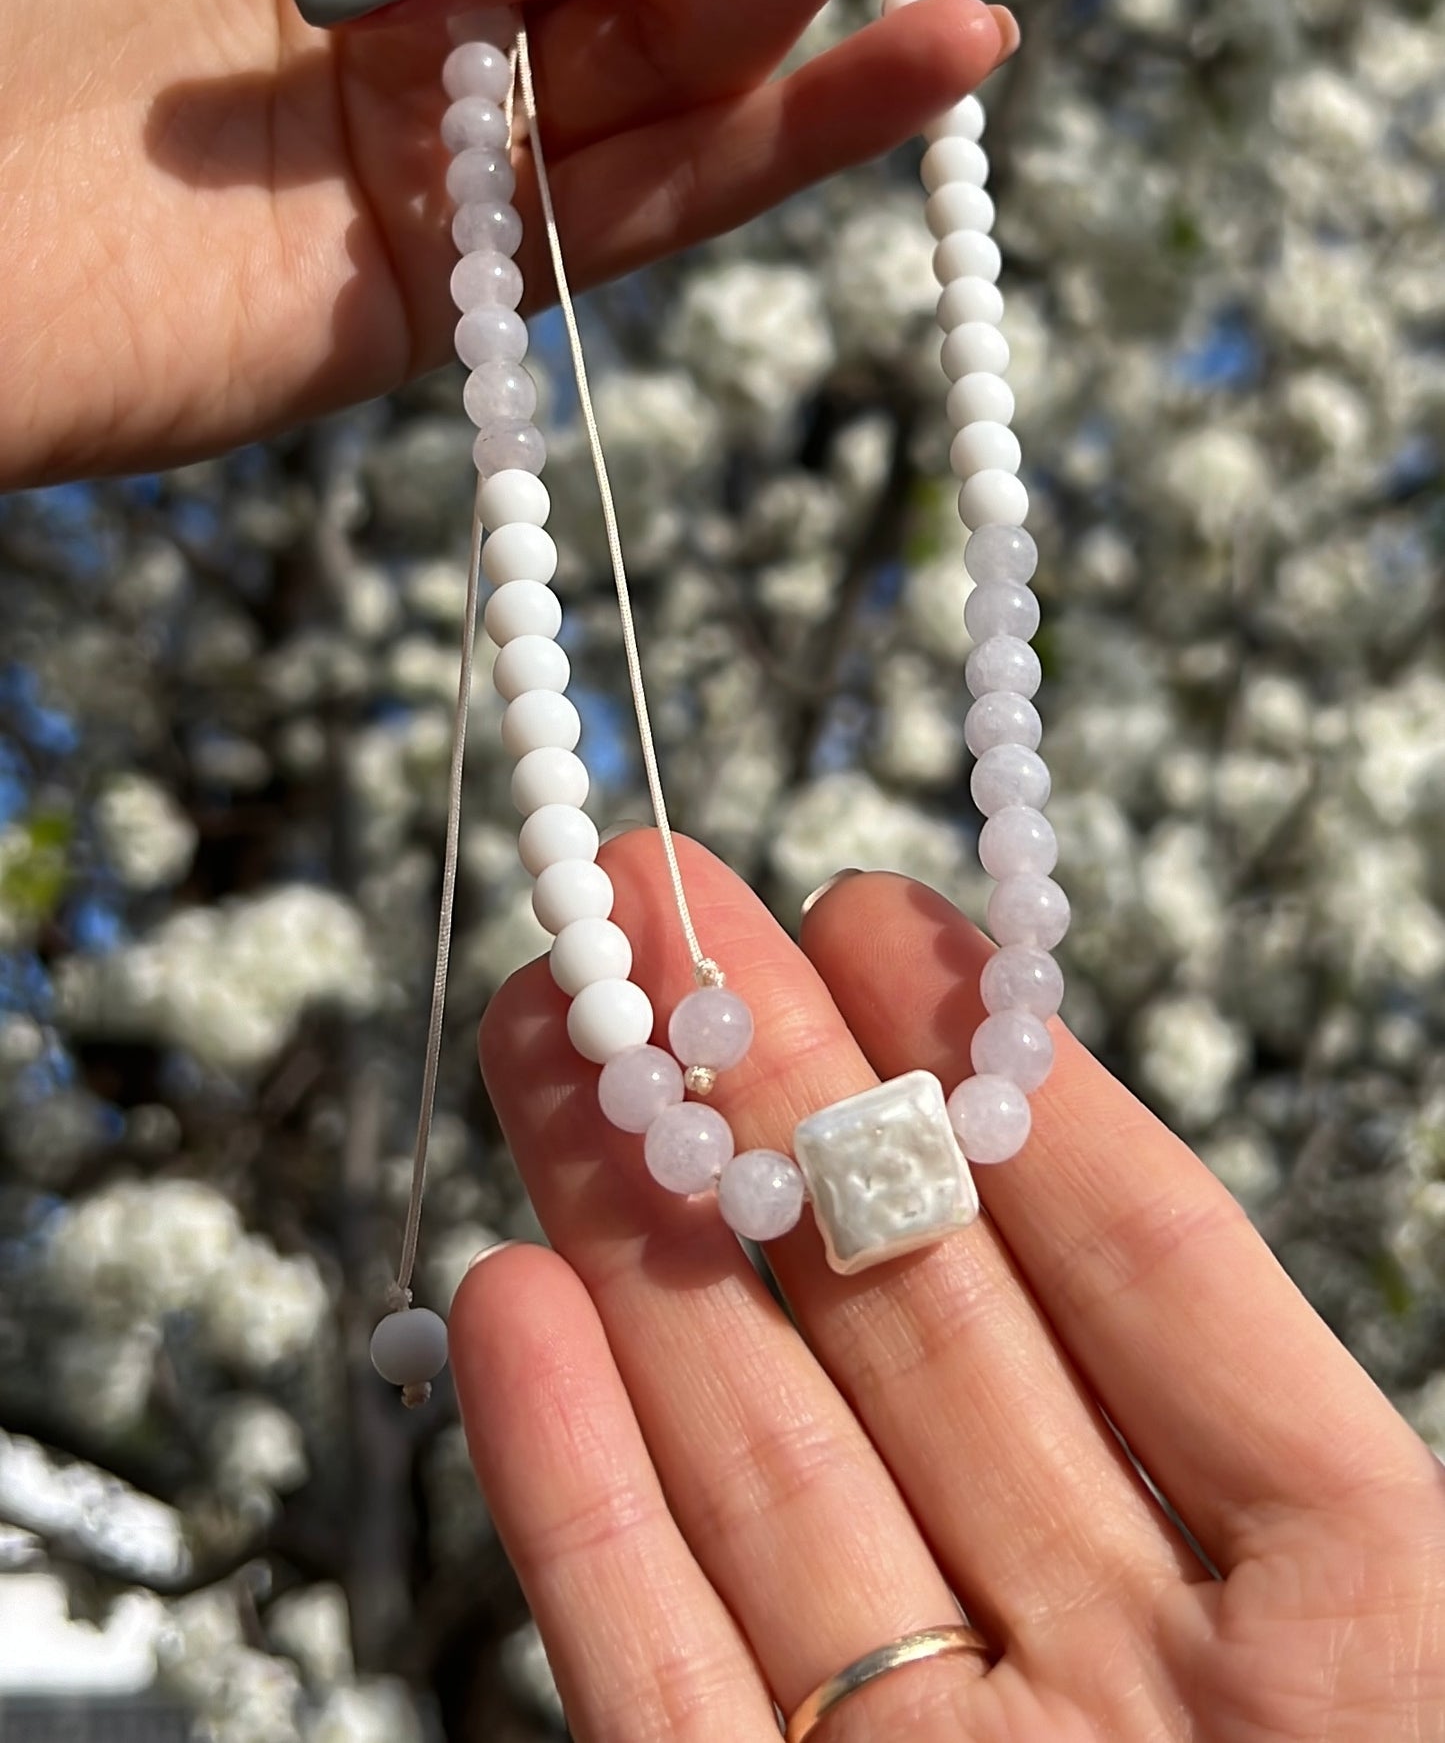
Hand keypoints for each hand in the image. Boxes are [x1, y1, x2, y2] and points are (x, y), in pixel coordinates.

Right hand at [452, 840, 1444, 1741]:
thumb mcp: (1438, 1629)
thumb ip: (1276, 1371)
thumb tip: (1103, 1124)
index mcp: (1329, 1618)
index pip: (1145, 1284)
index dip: (999, 1082)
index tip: (873, 910)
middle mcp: (1113, 1683)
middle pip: (912, 1337)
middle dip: (771, 1104)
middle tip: (646, 900)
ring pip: (763, 1476)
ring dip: (637, 1243)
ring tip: (548, 1029)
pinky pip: (658, 1691)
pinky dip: (574, 1504)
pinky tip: (508, 1305)